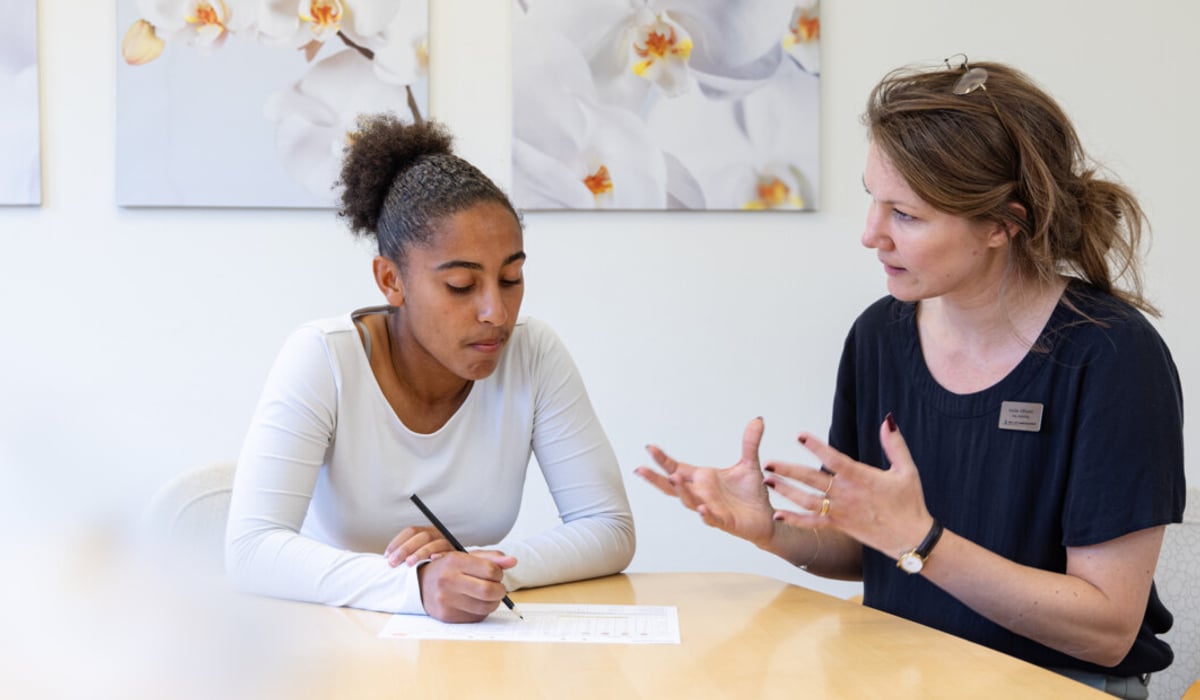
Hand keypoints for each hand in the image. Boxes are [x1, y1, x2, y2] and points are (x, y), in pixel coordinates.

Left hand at [384, 526, 455, 566]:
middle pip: (421, 536)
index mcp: (426, 532)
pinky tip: (433, 559)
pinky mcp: (456, 554)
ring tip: (409, 563)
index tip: (387, 556)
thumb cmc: (431, 564)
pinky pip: (449, 552)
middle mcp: (437, 535)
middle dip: (405, 549)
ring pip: (434, 543)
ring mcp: (447, 543)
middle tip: (393, 562)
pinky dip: (441, 554)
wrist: (454, 570)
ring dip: (420, 553)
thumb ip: (407, 554)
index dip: (397, 542)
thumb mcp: (418, 556)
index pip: (410, 531)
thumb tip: (388, 559)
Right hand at [417, 550, 517, 622]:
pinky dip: (482, 611)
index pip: (490, 570)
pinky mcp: (447, 616)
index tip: (496, 574)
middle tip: (498, 588)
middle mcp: (448, 580)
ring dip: (493, 602)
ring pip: (485, 607)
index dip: (499, 573)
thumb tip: (513, 561)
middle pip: (489, 591)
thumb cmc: (449, 569)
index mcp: (454, 561)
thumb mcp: (467, 557)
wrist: (421, 585)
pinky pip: (476, 617)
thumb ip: (491, 558)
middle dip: (500, 590)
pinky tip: (475, 603)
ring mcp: (446, 600)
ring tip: (488, 596)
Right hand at [635, 417, 775, 547]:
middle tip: (640, 469)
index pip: (676, 468)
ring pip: (689, 501)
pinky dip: (706, 514)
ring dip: (682, 491)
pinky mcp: (725, 521)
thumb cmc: (751, 494)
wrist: (767, 517)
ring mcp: (710, 508)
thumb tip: (757, 419)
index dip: (662, 460)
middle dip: (656, 479)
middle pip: (673, 487)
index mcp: (702, 479)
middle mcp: (702, 493)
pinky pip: (712, 519)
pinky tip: (702, 509)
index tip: (649, 448)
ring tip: (674, 479)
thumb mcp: (750, 464)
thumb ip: (749, 443)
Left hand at [763, 414, 932, 556]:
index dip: (816, 447)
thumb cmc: (910, 502)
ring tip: (767, 481)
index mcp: (862, 478)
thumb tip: (887, 420)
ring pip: (808, 500)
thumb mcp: (906, 470)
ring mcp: (841, 511)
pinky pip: (813, 522)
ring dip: (786, 491)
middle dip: (789, 470)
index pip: (834, 459)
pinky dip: (795, 519)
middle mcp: (847, 494)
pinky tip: (778, 514)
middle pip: (812, 480)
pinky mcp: (840, 525)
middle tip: (768, 462)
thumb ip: (894, 444)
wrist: (912, 538)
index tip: (800, 436)